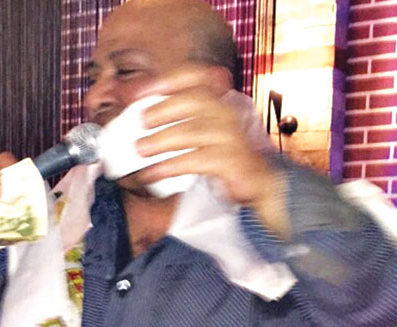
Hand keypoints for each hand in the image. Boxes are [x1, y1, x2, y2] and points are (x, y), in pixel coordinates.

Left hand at [133, 65, 285, 209]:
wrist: (259, 180)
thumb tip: (138, 108)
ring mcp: (232, 136)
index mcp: (219, 99)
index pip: (197, 76)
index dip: (167, 79)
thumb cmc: (224, 152)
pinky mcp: (232, 161)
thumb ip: (179, 116)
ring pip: (192, 131)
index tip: (140, 92)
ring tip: (140, 150)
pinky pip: (196, 160)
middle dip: (162, 110)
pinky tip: (152, 173)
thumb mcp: (204, 129)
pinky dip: (169, 166)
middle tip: (141, 123)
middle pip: (194, 100)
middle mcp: (228, 112)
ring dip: (161, 140)